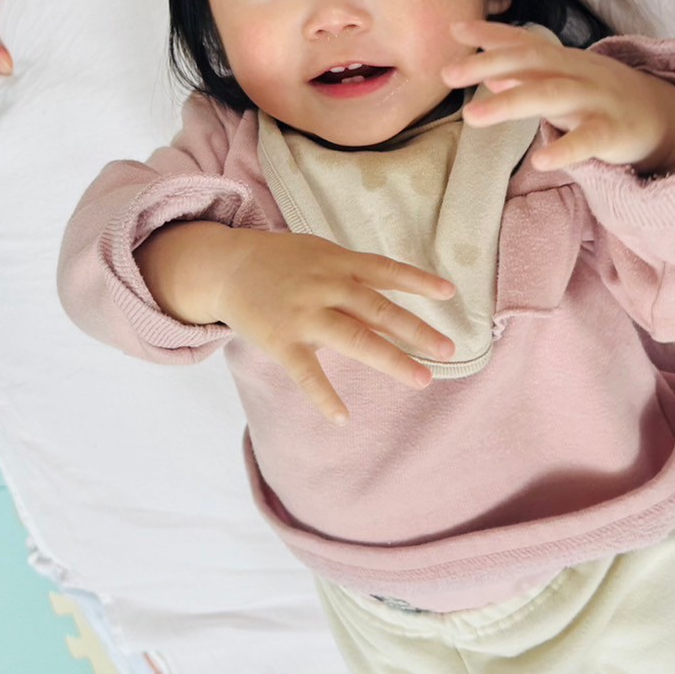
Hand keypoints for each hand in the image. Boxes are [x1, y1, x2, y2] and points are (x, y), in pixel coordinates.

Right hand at [136, 223, 455, 423]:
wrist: (225, 266)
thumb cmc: (279, 262)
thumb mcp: (317, 256)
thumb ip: (351, 279)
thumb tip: (392, 309)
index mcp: (337, 263)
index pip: (384, 271)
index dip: (417, 281)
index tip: (450, 293)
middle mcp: (325, 286)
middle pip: (377, 309)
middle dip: (415, 330)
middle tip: (449, 349)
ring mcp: (304, 314)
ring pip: (354, 338)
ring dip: (391, 360)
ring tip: (422, 379)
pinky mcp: (281, 340)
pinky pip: (307, 373)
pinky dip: (324, 396)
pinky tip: (343, 417)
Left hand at [441, 20, 674, 173]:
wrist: (663, 116)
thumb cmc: (600, 98)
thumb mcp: (563, 83)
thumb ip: (529, 78)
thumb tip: (489, 74)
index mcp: (564, 61)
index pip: (524, 42)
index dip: (491, 35)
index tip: (455, 29)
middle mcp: (578, 73)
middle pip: (531, 63)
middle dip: (488, 65)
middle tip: (447, 74)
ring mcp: (597, 100)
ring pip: (552, 96)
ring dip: (511, 103)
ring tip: (472, 116)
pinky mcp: (614, 132)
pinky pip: (588, 140)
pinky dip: (564, 150)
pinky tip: (539, 161)